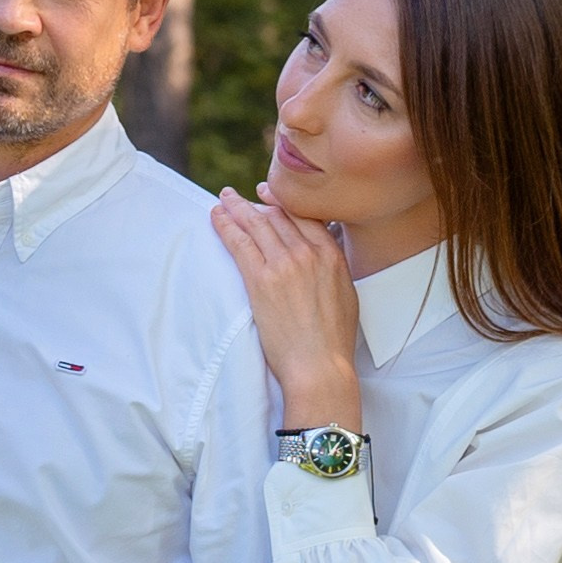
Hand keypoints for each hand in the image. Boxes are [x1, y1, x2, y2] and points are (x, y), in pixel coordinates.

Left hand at [210, 184, 363, 432]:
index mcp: (331, 255)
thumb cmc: (333, 342)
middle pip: (277, 216)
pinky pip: (239, 243)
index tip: (269, 196)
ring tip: (223, 200)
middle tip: (238, 197)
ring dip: (236, 208)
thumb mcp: (346, 296)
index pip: (303, 217)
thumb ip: (333, 271)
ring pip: (256, 224)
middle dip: (256, 203)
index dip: (282, 204)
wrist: (320, 366)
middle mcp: (309, 253)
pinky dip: (225, 226)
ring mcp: (284, 264)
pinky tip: (216, 217)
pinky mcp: (261, 279)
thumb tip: (324, 264)